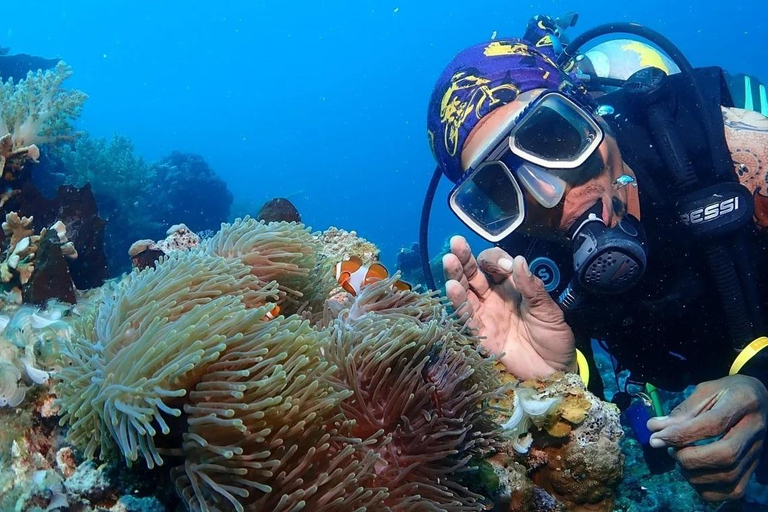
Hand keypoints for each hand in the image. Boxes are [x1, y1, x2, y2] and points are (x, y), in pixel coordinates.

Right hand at [442, 235, 574, 379]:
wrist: (552, 373)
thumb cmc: (554, 339)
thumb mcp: (550, 311)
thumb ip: (533, 288)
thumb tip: (518, 261)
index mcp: (513, 287)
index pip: (497, 264)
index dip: (496, 260)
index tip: (505, 267)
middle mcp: (495, 297)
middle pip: (475, 273)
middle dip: (465, 257)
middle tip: (456, 243)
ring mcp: (485, 314)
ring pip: (466, 290)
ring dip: (456, 275)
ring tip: (449, 260)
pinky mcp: (479, 333)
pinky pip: (465, 315)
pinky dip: (457, 301)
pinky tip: (451, 286)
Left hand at [647, 375, 767, 500]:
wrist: (759, 400)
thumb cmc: (727, 392)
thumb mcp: (705, 391)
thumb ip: (682, 411)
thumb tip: (654, 428)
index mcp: (742, 402)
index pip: (712, 423)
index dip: (681, 434)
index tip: (656, 439)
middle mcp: (755, 429)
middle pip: (725, 454)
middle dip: (690, 458)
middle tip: (671, 451)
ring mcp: (757, 452)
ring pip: (729, 476)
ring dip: (695, 474)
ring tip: (680, 460)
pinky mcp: (753, 468)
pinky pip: (733, 490)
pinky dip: (707, 490)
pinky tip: (693, 475)